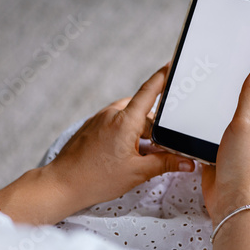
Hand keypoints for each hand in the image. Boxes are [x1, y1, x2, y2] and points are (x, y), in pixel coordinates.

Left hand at [0, 64, 194, 224]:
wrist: (62, 184)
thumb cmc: (96, 179)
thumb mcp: (137, 173)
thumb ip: (165, 164)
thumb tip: (187, 163)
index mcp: (125, 121)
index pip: (149, 91)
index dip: (163, 77)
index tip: (171, 64)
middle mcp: (111, 114)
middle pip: (142, 110)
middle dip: (155, 126)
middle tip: (162, 146)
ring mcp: (99, 119)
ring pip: (128, 117)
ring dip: (139, 130)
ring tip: (142, 154)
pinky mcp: (91, 126)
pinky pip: (114, 122)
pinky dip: (125, 132)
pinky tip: (124, 154)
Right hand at [202, 64, 249, 225]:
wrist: (231, 202)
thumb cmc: (245, 166)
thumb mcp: (248, 124)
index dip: (239, 78)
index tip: (224, 64)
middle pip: (233, 105)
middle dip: (219, 95)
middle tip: (203, 79)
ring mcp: (233, 143)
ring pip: (217, 120)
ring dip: (207, 113)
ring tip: (193, 97)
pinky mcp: (217, 154)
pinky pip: (206, 136)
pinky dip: (199, 130)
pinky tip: (188, 121)